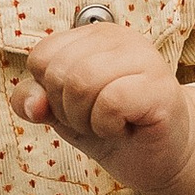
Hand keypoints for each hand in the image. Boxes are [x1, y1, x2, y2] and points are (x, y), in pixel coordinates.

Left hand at [19, 18, 194, 194]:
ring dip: (87, 119)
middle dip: (67, 109)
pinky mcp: (160, 86)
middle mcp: (120, 37)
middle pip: (59, 71)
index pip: (42, 56)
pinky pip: (110, 102)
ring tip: (110, 123)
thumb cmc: (113, 127)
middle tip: (96, 119)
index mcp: (93, 35)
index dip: (49, 92)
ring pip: (82, 83)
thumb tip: (33, 103)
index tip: (78, 106)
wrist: (161, 158)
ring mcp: (144, 57)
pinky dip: (107, 125)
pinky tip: (125, 127)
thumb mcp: (61, 113)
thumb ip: (33, 100)